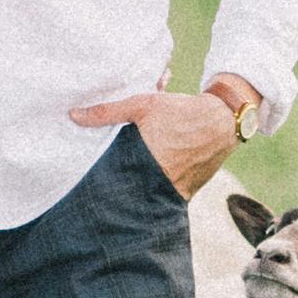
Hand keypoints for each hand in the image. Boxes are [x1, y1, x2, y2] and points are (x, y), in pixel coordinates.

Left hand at [70, 86, 238, 197]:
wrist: (224, 120)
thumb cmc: (182, 112)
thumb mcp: (142, 104)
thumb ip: (108, 111)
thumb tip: (73, 115)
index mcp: (144, 161)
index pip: (114, 180)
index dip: (104, 181)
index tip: (93, 182)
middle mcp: (158, 181)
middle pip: (130, 186)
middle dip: (121, 181)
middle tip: (112, 177)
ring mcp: (176, 190)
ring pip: (149, 189)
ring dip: (141, 182)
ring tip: (137, 172)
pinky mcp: (188, 192)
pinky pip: (167, 189)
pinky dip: (160, 182)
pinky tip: (157, 172)